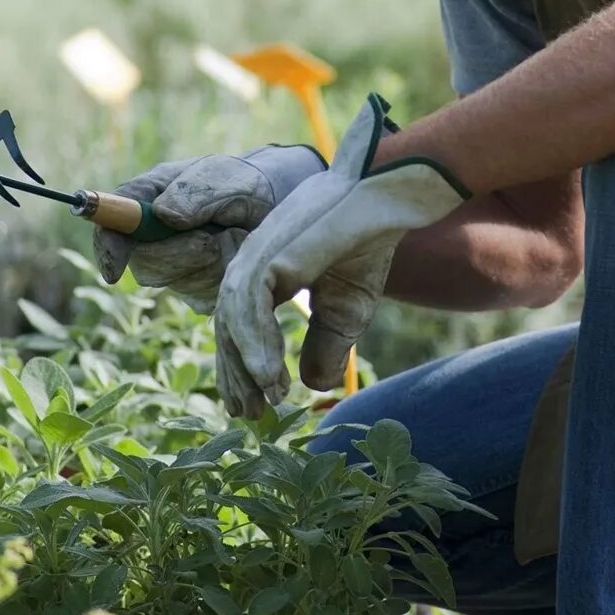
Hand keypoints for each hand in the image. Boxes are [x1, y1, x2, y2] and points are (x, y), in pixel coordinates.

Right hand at [92, 143, 323, 310]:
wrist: (281, 206)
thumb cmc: (248, 183)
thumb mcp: (229, 179)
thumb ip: (197, 192)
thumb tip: (164, 215)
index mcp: (149, 196)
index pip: (111, 223)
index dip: (108, 248)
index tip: (114, 271)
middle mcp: (154, 233)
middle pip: (144, 263)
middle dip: (178, 256)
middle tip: (211, 240)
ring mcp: (175, 264)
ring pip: (179, 281)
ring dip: (211, 263)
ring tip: (235, 237)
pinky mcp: (198, 289)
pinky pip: (205, 296)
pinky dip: (227, 277)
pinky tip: (239, 256)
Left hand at [214, 95, 467, 416]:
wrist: (386, 201)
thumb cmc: (367, 245)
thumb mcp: (346, 310)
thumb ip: (324, 345)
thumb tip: (310, 387)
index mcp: (265, 272)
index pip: (238, 326)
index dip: (242, 368)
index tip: (252, 406)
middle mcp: (252, 262)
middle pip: (228, 326)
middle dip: (237, 373)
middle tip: (249, 413)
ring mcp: (257, 254)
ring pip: (232, 319)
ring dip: (245, 364)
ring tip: (266, 400)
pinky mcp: (269, 252)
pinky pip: (249, 305)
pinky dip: (255, 344)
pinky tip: (271, 376)